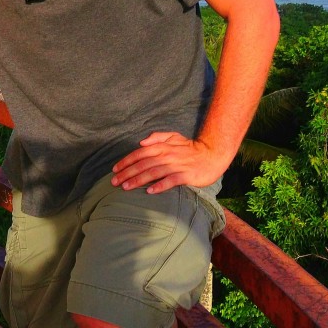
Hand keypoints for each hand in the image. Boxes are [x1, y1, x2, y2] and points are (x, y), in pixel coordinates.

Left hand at [111, 132, 228, 194]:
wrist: (213, 154)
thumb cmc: (190, 148)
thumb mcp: (174, 136)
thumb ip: (157, 137)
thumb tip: (141, 141)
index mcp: (162, 146)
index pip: (140, 153)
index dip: (126, 161)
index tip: (114, 169)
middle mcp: (167, 155)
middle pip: (143, 164)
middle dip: (127, 173)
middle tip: (114, 182)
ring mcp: (177, 165)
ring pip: (154, 172)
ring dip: (138, 180)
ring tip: (126, 187)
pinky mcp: (187, 175)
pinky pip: (171, 181)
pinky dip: (160, 186)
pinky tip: (150, 191)